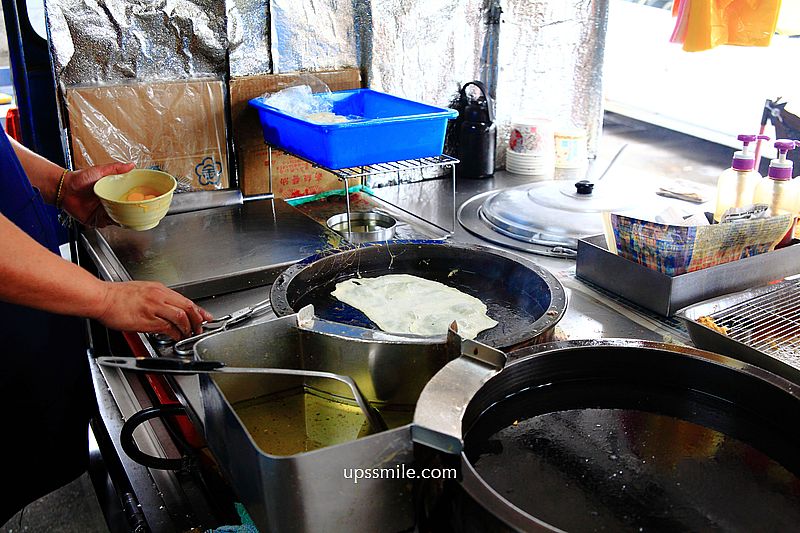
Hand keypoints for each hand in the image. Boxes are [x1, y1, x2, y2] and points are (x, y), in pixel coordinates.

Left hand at [61, 162, 135, 226]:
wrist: (64, 189)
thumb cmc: (79, 179)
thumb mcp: (99, 170)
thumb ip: (115, 168)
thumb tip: (131, 165)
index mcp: (111, 193)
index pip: (127, 200)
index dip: (134, 202)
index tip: (141, 201)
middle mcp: (108, 204)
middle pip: (124, 211)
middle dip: (130, 213)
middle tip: (135, 211)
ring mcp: (101, 212)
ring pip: (116, 219)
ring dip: (121, 218)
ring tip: (126, 215)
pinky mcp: (94, 220)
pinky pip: (105, 224)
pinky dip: (109, 223)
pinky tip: (112, 218)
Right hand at [94, 281, 212, 339]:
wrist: (102, 298)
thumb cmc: (117, 295)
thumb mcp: (142, 289)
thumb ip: (157, 297)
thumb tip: (168, 306)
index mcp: (159, 289)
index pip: (185, 299)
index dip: (198, 310)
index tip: (205, 316)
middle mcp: (159, 296)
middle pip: (188, 307)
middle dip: (197, 319)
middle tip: (200, 327)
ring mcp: (154, 307)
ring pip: (181, 317)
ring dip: (187, 327)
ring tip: (188, 334)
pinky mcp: (147, 319)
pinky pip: (168, 327)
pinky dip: (175, 333)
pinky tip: (175, 336)